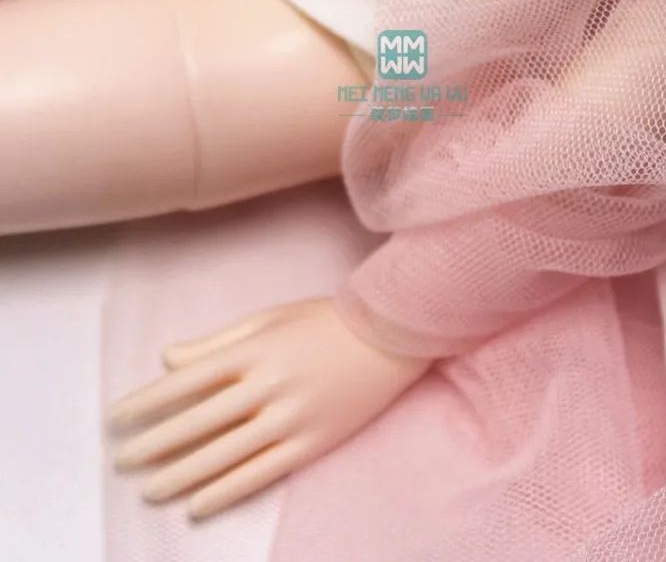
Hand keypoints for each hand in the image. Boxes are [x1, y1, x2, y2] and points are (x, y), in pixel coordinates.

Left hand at [107, 299, 432, 519]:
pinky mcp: (311, 443)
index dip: (149, 402)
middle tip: (121, 460)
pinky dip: (225, 492)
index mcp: (256, 348)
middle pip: (200, 421)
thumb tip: (168, 360)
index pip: (189, 380)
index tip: (118, 418)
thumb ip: (218, 342)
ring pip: (224, 454)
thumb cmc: (325, 321)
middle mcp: (269, 384)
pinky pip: (260, 474)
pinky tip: (198, 505)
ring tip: (150, 490)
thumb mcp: (270, 318)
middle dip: (155, 443)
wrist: (391, 337)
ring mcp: (291, 417)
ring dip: (182, 475)